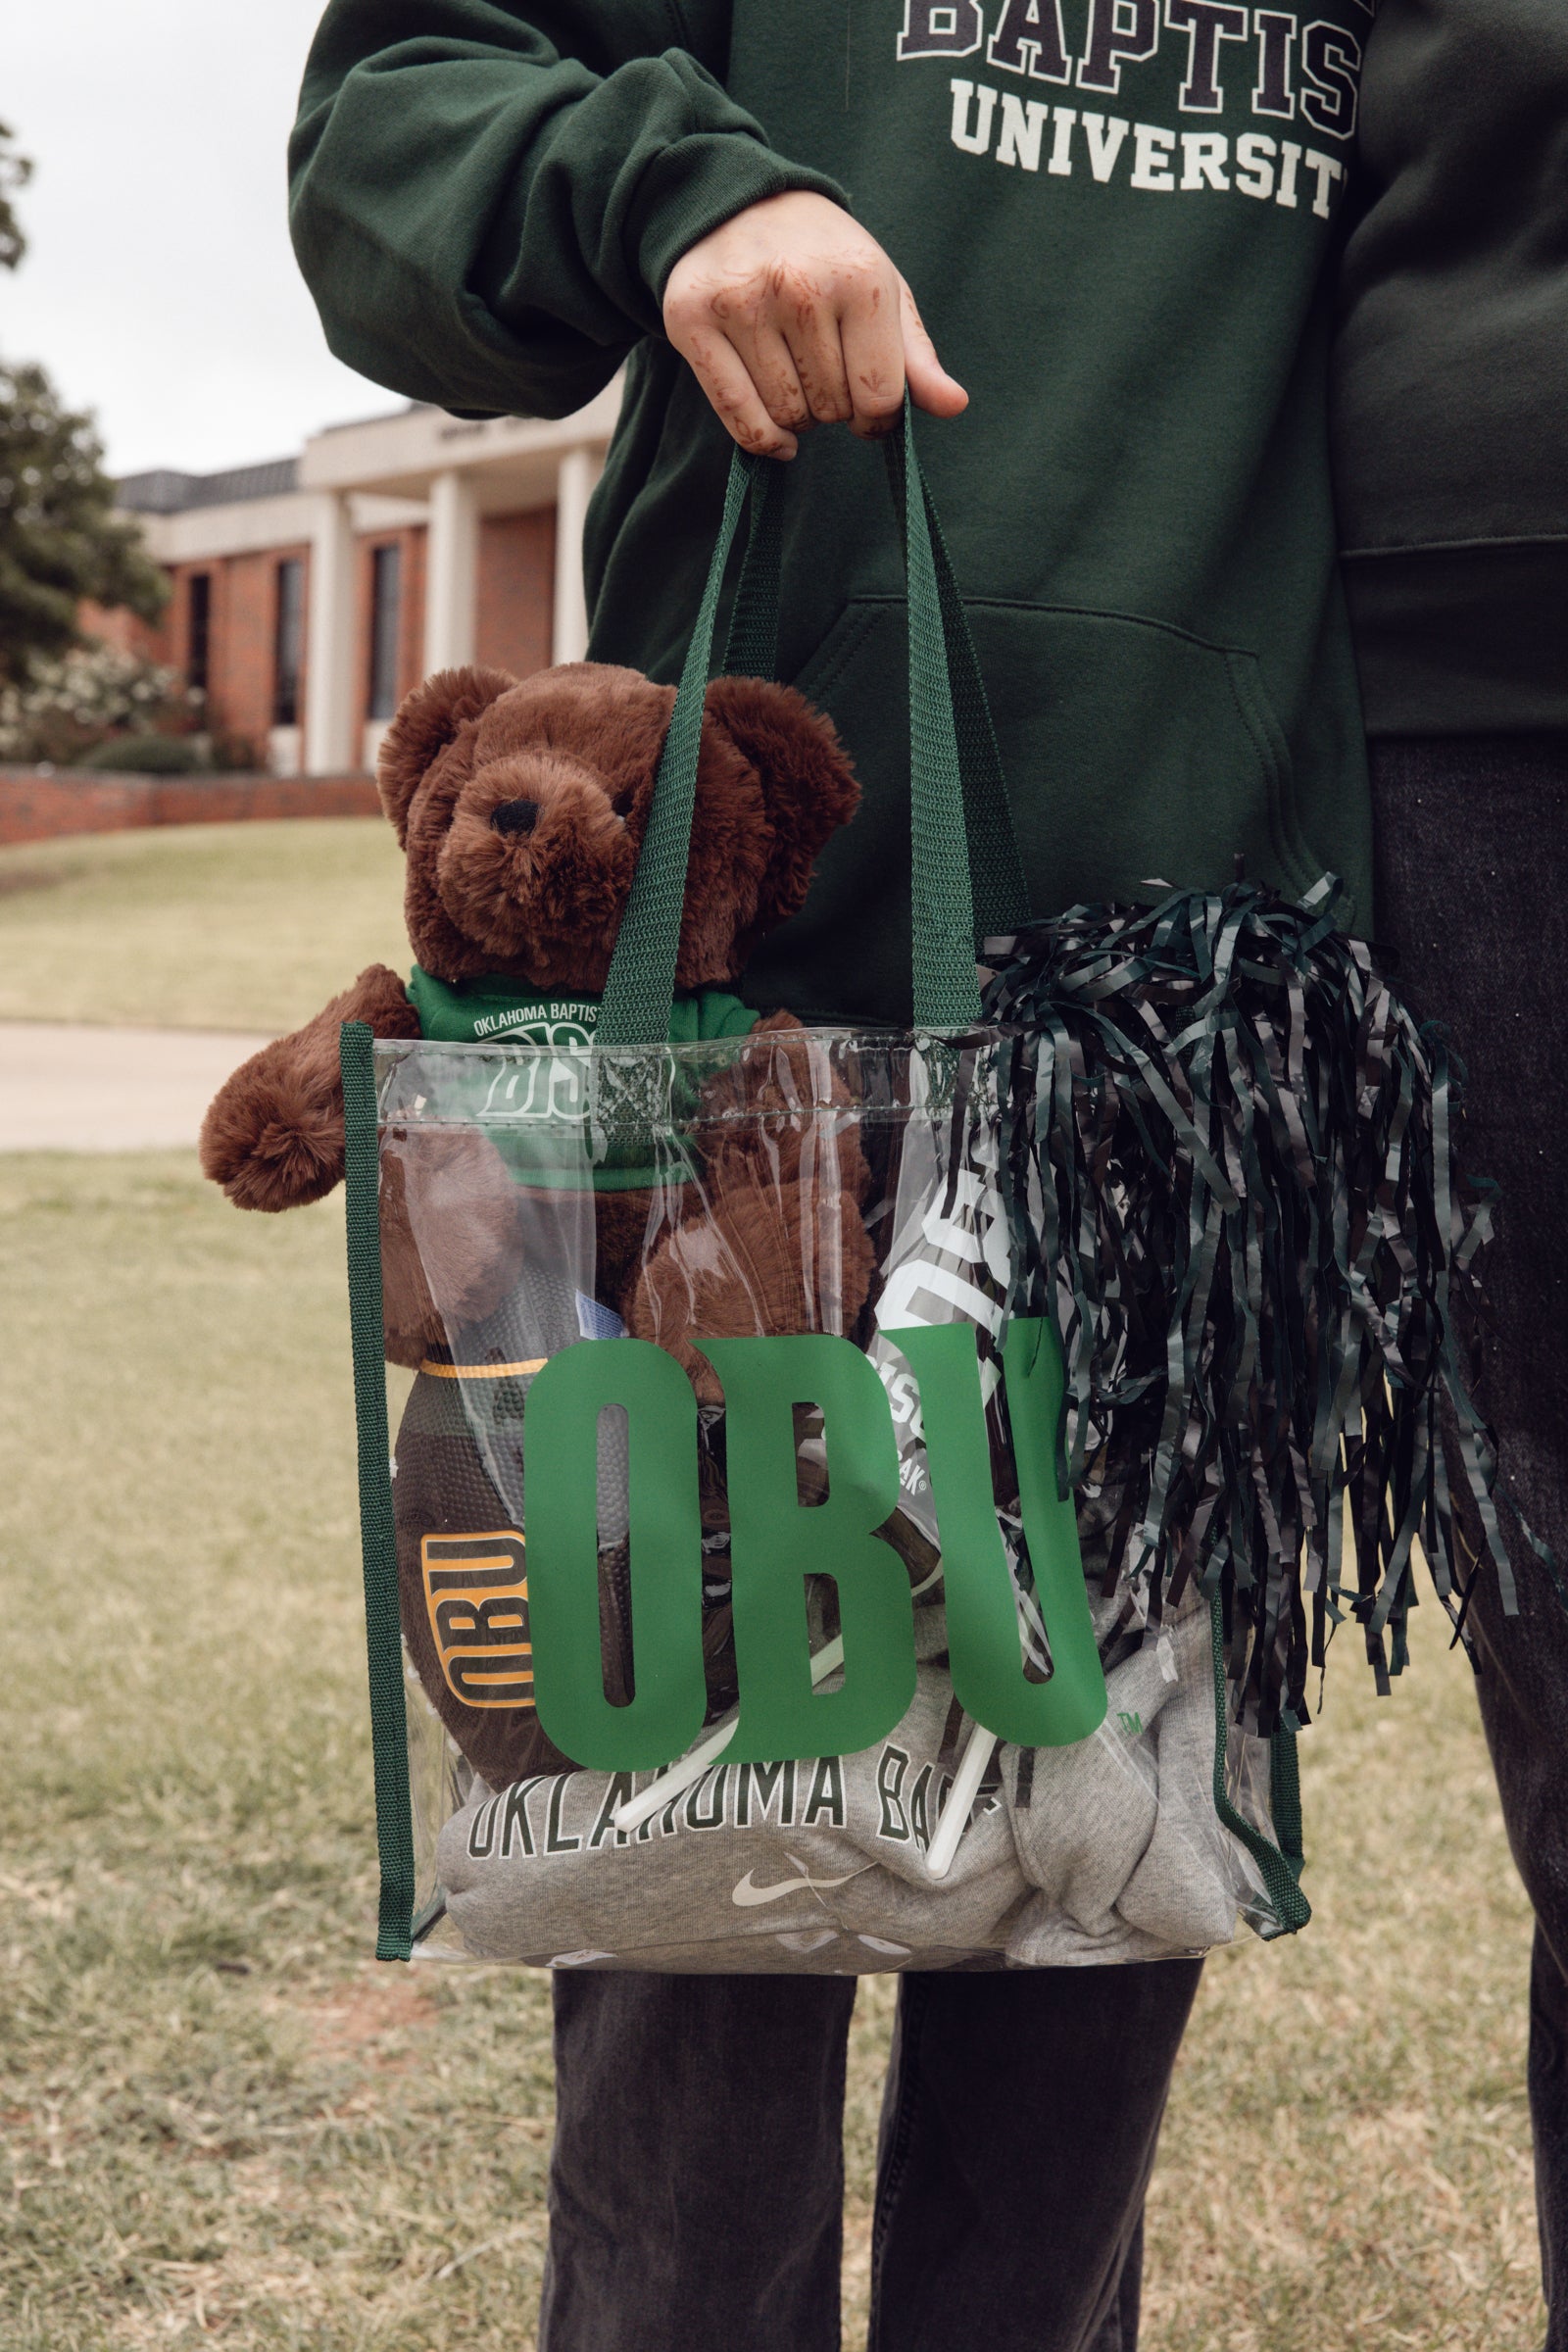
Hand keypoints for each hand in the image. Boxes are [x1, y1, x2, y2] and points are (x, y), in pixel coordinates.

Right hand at [662, 191, 967, 458]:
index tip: (869, 406)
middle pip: (831, 408)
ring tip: (795, 378)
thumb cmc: (824, 260)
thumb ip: (917, 358)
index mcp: (858, 277)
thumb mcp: (882, 294)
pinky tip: (776, 435)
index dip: (878, 417)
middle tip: (824, 376)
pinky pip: (738, 416)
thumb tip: (955, 405)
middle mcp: (798, 286)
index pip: (879, 396)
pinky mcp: (691, 318)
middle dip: (835, 408)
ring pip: (786, 416)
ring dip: (797, 417)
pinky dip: (762, 438)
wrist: (742, 204)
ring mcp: (741, 302)